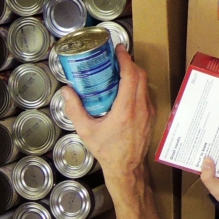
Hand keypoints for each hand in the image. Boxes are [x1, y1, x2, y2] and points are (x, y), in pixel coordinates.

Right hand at [63, 46, 153, 184]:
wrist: (127, 168)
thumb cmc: (108, 152)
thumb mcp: (86, 131)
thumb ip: (75, 109)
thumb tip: (67, 91)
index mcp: (126, 110)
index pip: (131, 76)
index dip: (126, 59)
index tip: (119, 50)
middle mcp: (141, 108)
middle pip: (141, 76)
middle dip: (130, 63)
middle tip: (117, 57)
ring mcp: (148, 112)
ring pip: (145, 84)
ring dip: (135, 74)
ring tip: (120, 70)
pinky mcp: (151, 116)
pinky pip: (146, 94)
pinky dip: (138, 86)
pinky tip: (125, 88)